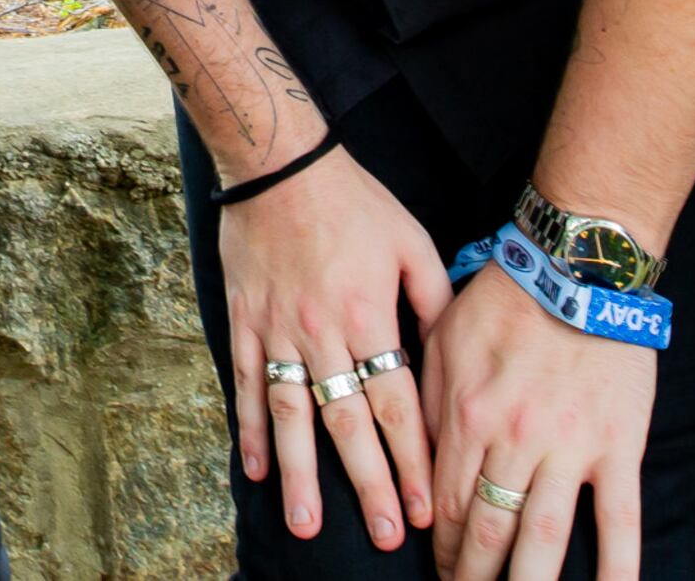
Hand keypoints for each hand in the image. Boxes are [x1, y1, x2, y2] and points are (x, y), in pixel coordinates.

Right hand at [224, 147, 452, 551]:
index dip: (411, 458)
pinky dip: (250, 428)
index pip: (395, 403)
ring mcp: (278, 329)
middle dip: (368, 484)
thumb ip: (434, 301)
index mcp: (369, 315)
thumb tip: (450, 354)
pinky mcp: (245, 320)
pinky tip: (256, 469)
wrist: (279, 159)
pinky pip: (245, 382)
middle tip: (385, 536)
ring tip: (308, 527)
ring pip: (291, 415)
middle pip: (348, 423)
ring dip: (301, 474)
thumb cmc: (353, 199)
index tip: (424, 507)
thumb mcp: (412, 241)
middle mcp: (323, 331)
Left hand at [423, 267, 658, 580]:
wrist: (577, 265)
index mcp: (466, 416)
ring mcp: (568, 447)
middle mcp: (513, 441)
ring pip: (543, 537)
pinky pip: (618, 519)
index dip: (442, 549)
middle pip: (488, 532)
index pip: (445, 506)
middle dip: (475, 577)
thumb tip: (413, 454)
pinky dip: (617, 567)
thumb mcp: (441, 339)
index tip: (442, 572)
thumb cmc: (502, 299)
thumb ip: (425, 400)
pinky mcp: (617, 446)